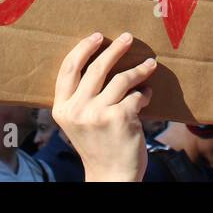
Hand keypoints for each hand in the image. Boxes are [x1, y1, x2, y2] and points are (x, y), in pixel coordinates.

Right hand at [53, 32, 156, 181]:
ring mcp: (97, 113)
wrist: (111, 176)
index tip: (97, 36)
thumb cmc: (98, 144)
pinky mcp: (120, 117)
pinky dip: (146, 93)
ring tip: (150, 65)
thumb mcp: (78, 121)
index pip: (69, 69)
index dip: (83, 48)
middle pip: (96, 67)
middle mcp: (76, 110)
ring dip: (139, 69)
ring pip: (121, 79)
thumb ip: (81, 96)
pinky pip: (137, 95)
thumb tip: (100, 58)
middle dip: (115, 49)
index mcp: (62, 108)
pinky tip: (148, 95)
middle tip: (127, 37)